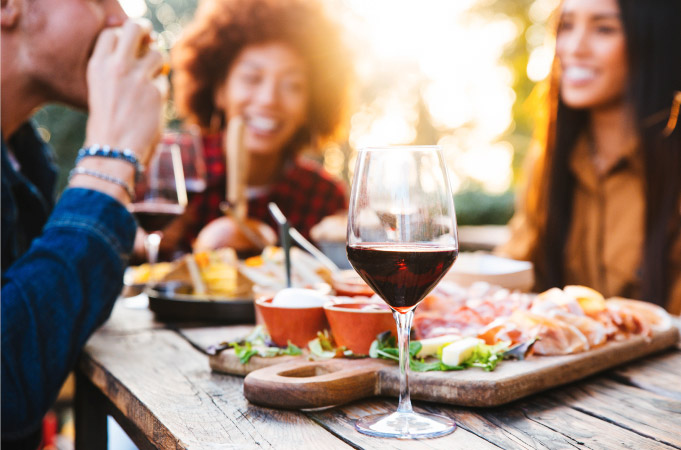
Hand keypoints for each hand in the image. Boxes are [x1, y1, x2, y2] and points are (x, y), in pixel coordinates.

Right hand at [84, 19, 167, 164]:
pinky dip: (160, 92)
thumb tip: (148, 47)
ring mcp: (137, 77)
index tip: (131, 46)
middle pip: (136, 28)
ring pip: (158, 54)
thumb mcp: (103, 89)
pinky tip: (151, 107)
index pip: (112, 32)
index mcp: (97, 65)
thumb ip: (119, 68)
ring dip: (158, 66)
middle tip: (150, 42)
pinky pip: (164, 82)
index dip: (124, 36)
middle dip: (146, 32)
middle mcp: (116, 66)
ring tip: (150, 83)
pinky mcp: (156, 92)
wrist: (112, 151)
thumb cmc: (107, 123)